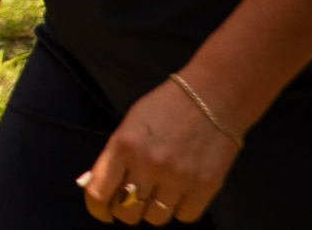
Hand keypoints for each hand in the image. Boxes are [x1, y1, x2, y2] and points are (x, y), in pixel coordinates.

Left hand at [77, 77, 243, 222]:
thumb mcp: (130, 125)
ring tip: (160, 191)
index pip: (99, 193)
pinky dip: (181, 209)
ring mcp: (178, 177)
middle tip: (133, 200)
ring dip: (154, 209)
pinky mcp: (206, 186)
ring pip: (156, 218)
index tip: (103, 210)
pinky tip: (181, 192)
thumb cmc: (165, 107)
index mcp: (123, 146)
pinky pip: (185, 217)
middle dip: (126, 209)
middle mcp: (148, 164)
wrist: (213, 95)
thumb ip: (115, 157)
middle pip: (127, 213)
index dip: (98, 208)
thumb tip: (100, 189)